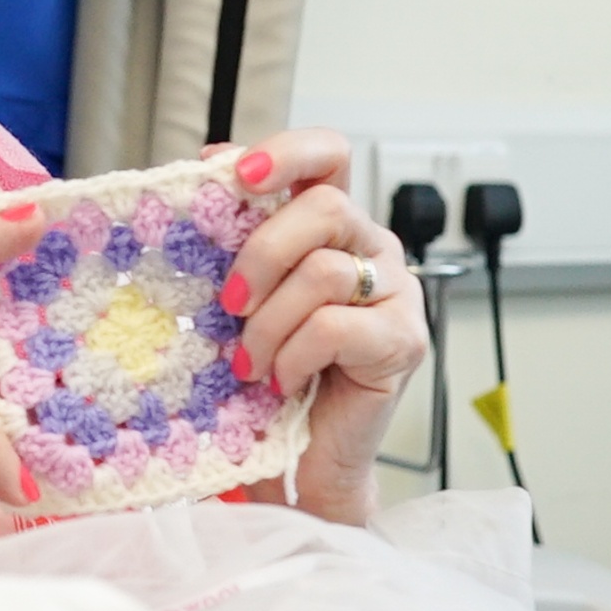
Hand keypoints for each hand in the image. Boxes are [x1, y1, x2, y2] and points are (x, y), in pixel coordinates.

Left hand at [218, 129, 427, 524]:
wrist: (296, 459)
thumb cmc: (264, 374)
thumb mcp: (240, 296)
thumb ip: (233, 235)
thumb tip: (206, 163)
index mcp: (332, 226)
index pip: (328, 156)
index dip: (288, 151)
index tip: (238, 173)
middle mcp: (372, 248)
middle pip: (325, 208)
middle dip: (263, 253)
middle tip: (229, 302)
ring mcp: (397, 293)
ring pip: (323, 272)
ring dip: (269, 323)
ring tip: (249, 363)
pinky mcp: (405, 340)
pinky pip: (336, 326)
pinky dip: (294, 356)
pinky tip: (282, 380)